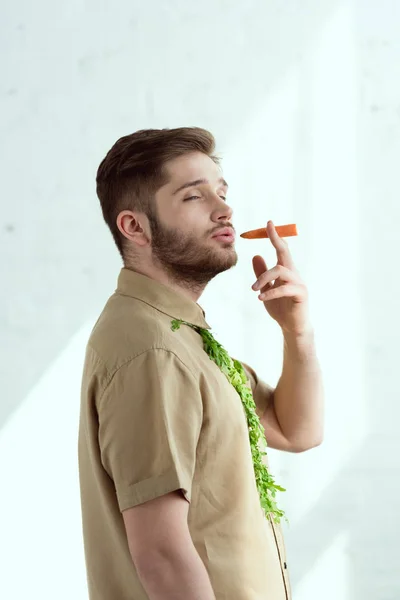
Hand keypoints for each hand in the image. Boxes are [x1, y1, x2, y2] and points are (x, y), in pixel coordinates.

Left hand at [251, 221, 310, 335]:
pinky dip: (271, 292)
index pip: (281, 250)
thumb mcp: (266, 289)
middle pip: (284, 253)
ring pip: (280, 270)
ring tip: (253, 289)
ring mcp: (298, 283)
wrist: (292, 327)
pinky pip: (284, 288)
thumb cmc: (281, 308)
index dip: (275, 236)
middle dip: (276, 239)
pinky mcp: (301, 294)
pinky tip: (260, 297)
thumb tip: (255, 255)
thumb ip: (261, 273)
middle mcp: (294, 273)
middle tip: (267, 228)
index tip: (269, 223)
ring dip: (264, 277)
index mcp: (286, 271)